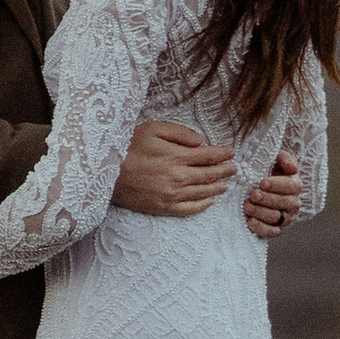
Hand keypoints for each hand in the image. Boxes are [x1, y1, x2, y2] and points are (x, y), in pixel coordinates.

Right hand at [112, 119, 238, 219]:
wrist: (105, 174)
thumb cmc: (127, 147)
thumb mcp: (152, 129)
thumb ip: (179, 133)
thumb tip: (201, 141)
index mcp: (177, 157)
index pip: (208, 156)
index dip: (223, 154)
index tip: (231, 153)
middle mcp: (178, 177)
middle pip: (209, 175)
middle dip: (224, 171)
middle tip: (234, 168)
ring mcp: (171, 195)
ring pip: (202, 193)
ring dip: (217, 188)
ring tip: (226, 185)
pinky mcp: (163, 208)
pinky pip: (188, 209)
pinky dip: (202, 206)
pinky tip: (208, 202)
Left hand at [244, 152, 302, 241]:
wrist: (257, 185)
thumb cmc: (268, 170)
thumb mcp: (275, 159)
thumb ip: (284, 159)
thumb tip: (291, 168)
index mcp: (294, 185)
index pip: (291, 186)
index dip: (277, 185)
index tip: (262, 183)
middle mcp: (293, 203)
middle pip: (284, 203)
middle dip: (267, 199)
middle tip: (253, 195)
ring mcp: (285, 217)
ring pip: (277, 217)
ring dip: (261, 213)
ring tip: (247, 206)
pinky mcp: (276, 229)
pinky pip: (272, 232)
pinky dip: (261, 228)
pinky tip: (250, 222)